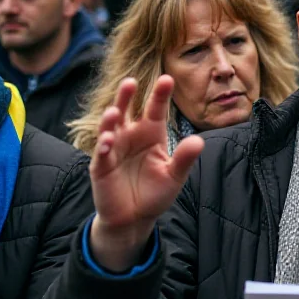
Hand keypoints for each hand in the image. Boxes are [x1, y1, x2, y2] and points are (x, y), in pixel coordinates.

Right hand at [89, 76, 203, 271]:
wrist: (135, 219)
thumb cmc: (156, 192)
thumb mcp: (174, 175)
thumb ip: (184, 158)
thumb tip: (198, 141)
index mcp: (151, 133)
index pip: (156, 109)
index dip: (160, 95)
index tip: (167, 79)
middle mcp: (131, 135)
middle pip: (127, 110)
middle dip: (126, 96)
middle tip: (131, 82)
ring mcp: (114, 149)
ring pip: (110, 128)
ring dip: (110, 119)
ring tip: (114, 112)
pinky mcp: (101, 167)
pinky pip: (101, 154)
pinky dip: (104, 147)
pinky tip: (108, 142)